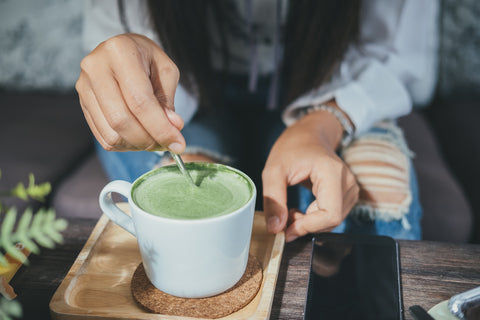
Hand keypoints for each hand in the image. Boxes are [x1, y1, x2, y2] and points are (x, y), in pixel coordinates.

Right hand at [76, 33, 184, 152]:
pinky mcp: (83, 103)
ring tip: (154, 139)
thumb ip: (168, 100)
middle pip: (121, 120)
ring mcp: (84, 87)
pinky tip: (139, 137)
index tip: (178, 144)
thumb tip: (172, 128)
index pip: (140, 102)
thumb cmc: (147, 59)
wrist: (123, 50)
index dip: (160, 128)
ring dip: (137, 145)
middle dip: (148, 140)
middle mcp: (95, 68)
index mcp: (119, 52)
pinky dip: (125, 144)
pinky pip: (103, 137)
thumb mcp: (166, 71)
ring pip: (111, 133)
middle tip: (167, 144)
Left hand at [262, 109, 358, 241]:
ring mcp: (351, 188)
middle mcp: (348, 182)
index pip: (330, 214)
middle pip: (331, 221)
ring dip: (310, 224)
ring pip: (332, 222)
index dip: (307, 227)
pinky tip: (302, 210)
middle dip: (306, 225)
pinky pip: (333, 216)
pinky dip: (315, 220)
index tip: (285, 229)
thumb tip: (275, 228)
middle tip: (284, 216)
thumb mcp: (273, 170)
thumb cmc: (292, 148)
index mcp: (332, 172)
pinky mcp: (348, 195)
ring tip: (291, 210)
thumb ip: (273, 199)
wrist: (310, 134)